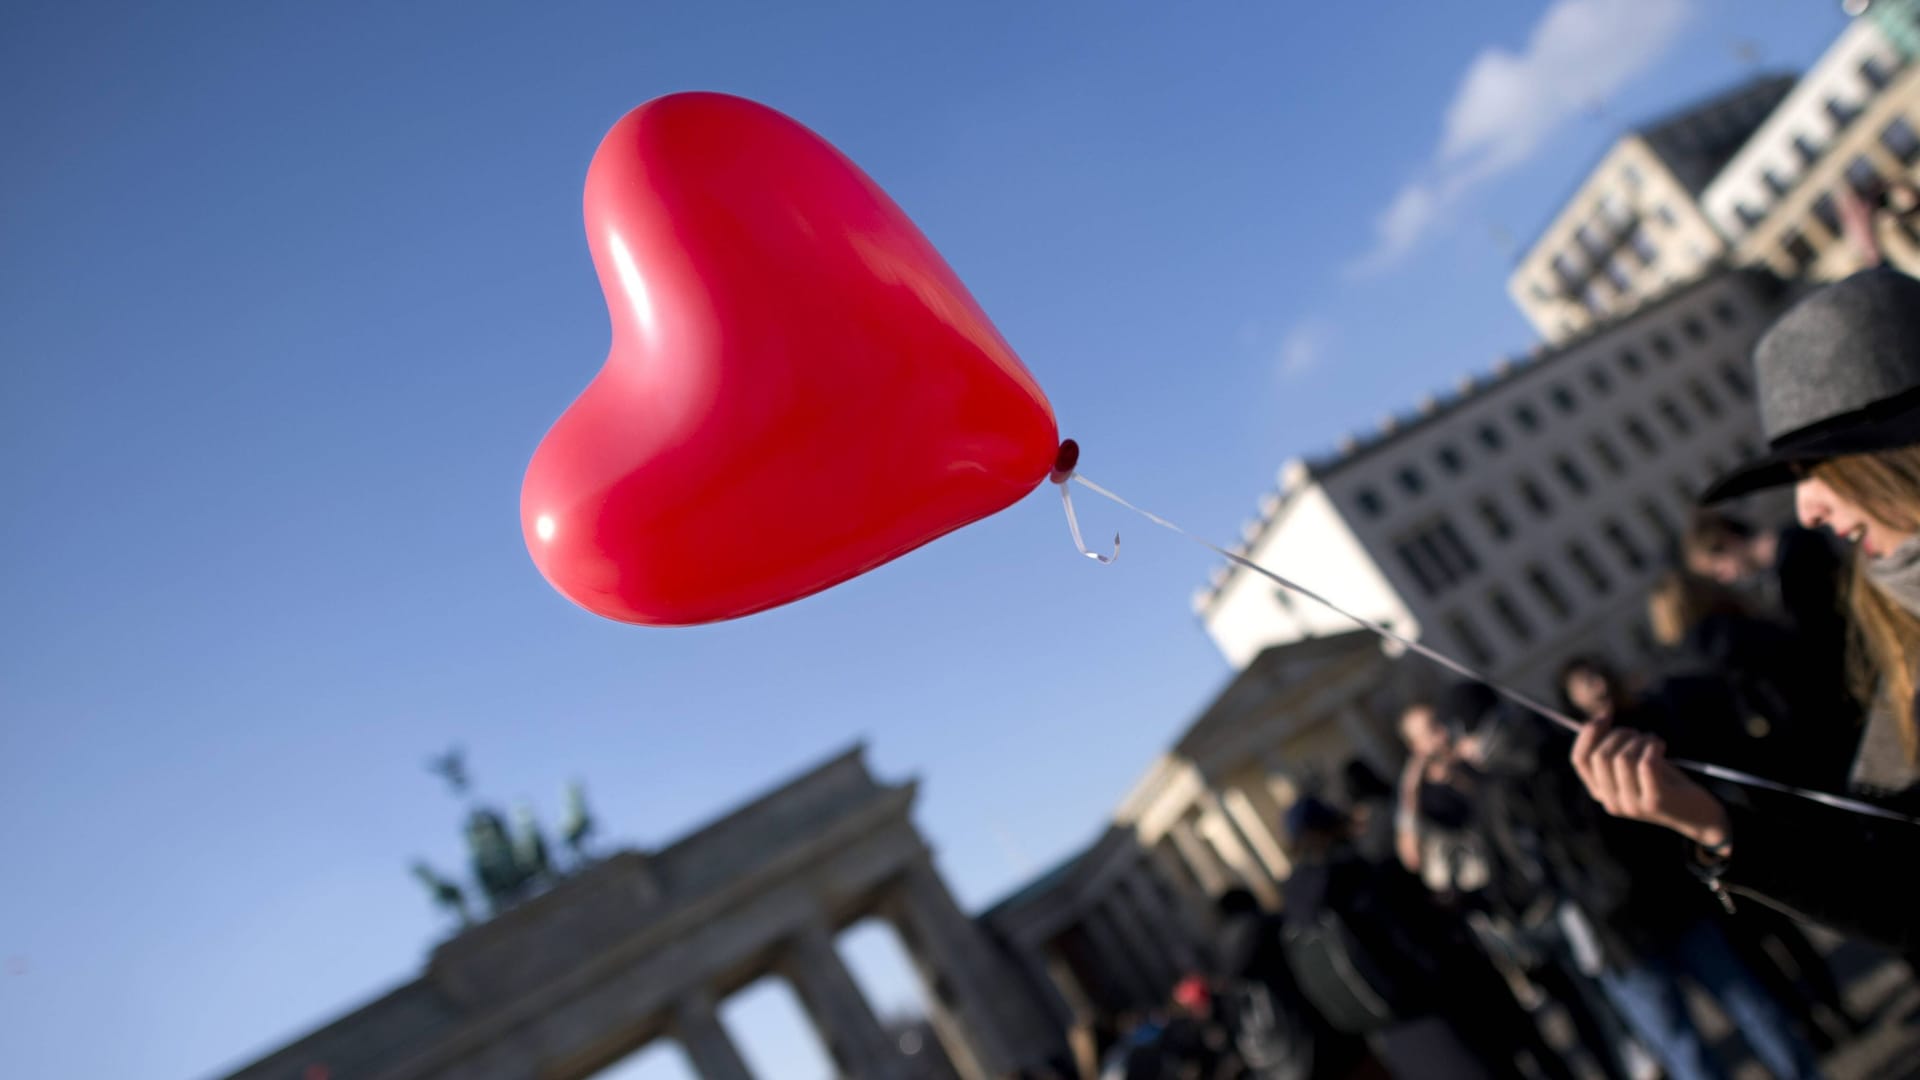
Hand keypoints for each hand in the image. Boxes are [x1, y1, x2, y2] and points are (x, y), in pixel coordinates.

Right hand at [1570, 716, 1729, 849]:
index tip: (1604, 715)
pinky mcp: (1655, 801)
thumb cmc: (1665, 783)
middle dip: (1619, 734)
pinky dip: (1652, 747)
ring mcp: (1633, 804)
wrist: (1700, 817)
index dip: (1588, 734)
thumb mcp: (1635, 768)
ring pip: (1622, 758)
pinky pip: (1645, 764)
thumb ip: (1615, 751)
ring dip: (1639, 740)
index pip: (1579, 760)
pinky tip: (1660, 746)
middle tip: (1638, 734)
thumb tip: (1596, 719)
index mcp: (1602, 793)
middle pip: (1600, 756)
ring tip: (1652, 741)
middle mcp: (1612, 802)